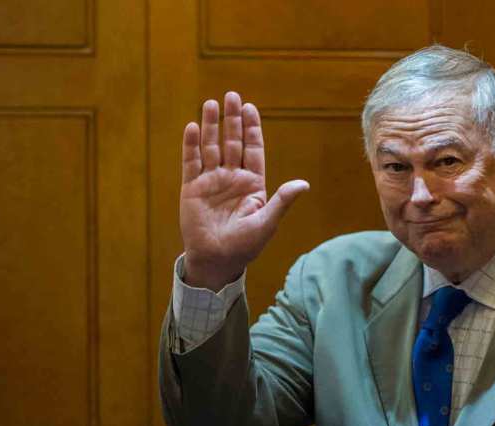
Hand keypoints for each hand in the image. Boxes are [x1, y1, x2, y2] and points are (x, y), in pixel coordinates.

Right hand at [180, 91, 308, 290]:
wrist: (217, 260)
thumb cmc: (245, 245)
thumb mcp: (267, 222)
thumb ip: (282, 200)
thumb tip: (303, 184)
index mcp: (253, 184)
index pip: (253, 149)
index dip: (252, 129)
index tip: (250, 108)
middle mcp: (232, 178)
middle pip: (232, 142)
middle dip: (232, 119)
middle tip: (232, 96)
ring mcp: (211, 181)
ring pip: (211, 147)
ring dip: (210, 126)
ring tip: (211, 104)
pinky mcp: (192, 188)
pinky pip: (191, 162)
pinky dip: (191, 145)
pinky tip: (193, 127)